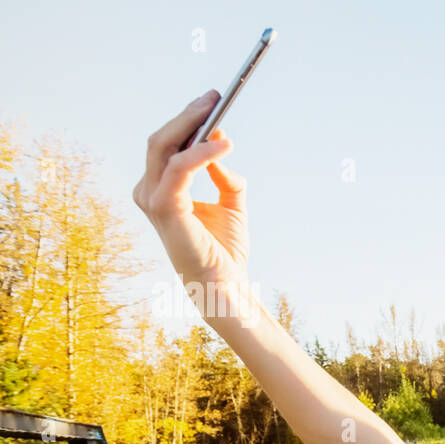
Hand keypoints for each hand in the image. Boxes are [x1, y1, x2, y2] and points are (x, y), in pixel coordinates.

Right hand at [133, 91, 250, 290]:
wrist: (224, 283)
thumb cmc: (224, 249)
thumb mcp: (232, 203)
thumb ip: (226, 175)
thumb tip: (221, 142)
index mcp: (161, 189)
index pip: (168, 146)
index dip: (188, 121)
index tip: (211, 101)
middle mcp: (150, 191)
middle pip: (161, 141)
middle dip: (188, 116)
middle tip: (214, 97)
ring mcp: (153, 199)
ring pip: (165, 148)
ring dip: (191, 125)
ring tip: (216, 110)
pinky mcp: (164, 207)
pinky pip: (181, 168)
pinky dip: (201, 153)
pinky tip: (223, 145)